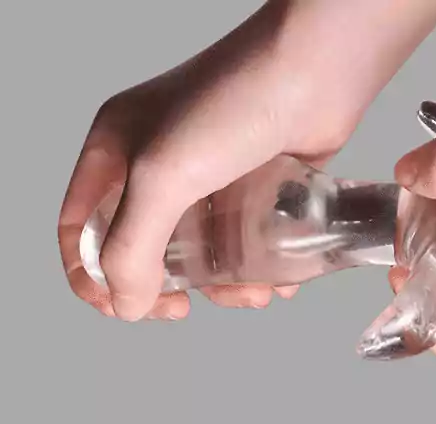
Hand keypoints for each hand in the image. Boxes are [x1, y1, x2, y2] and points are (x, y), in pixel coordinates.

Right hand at [58, 0, 435, 320]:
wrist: (318, 67)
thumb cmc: (233, 105)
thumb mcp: (162, 175)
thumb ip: (133, 246)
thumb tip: (127, 305)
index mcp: (116, 154)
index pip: (81, 226)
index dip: (90, 274)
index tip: (123, 306)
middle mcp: (158, 166)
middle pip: (145, 247)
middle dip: (165, 287)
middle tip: (183, 308)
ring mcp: (209, 178)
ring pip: (202, 251)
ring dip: (224, 285)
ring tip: (254, 294)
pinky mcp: (254, 188)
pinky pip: (245, 241)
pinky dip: (258, 268)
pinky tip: (280, 279)